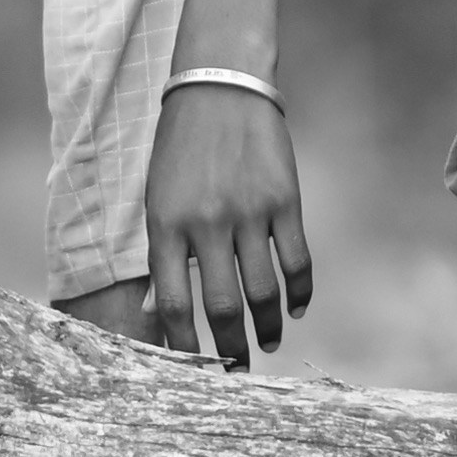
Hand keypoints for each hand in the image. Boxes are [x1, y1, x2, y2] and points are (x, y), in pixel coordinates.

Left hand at [141, 82, 310, 367]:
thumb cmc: (181, 149)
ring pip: (263, 290)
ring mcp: (249, 212)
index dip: (184, 346)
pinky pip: (296, 260)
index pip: (174, 304)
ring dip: (267, 326)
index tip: (193, 369)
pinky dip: (299, 291)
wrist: (221, 87)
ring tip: (267, 343)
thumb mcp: (157, 199)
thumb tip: (161, 312)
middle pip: (221, 306)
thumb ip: (164, 254)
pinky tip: (294, 309)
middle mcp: (207, 222)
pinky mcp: (284, 200)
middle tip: (236, 369)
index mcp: (166, 225)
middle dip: (229, 347)